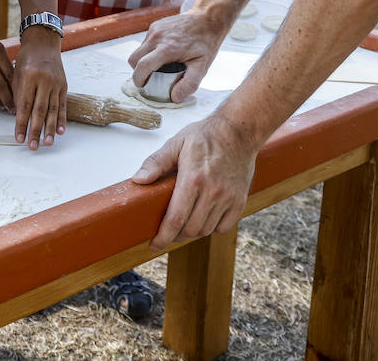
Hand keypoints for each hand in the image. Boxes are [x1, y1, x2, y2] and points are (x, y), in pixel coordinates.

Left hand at [11, 35, 66, 148]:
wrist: (43, 43)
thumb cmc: (26, 59)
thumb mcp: (16, 74)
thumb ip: (17, 95)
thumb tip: (18, 117)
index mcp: (29, 77)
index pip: (24, 105)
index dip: (21, 124)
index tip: (18, 138)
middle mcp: (44, 81)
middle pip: (39, 111)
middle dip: (35, 130)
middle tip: (32, 146)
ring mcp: (56, 83)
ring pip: (52, 110)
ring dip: (50, 129)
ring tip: (48, 143)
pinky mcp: (64, 86)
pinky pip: (62, 105)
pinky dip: (62, 119)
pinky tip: (61, 131)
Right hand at [127, 6, 225, 102]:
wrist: (207, 18)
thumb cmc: (205, 42)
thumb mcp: (202, 66)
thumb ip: (189, 84)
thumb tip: (175, 97)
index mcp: (167, 48)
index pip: (142, 65)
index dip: (138, 79)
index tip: (142, 85)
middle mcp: (157, 37)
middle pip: (134, 59)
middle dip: (138, 71)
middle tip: (149, 77)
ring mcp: (154, 29)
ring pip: (139, 50)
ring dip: (144, 60)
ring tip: (159, 64)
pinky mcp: (155, 25)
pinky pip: (145, 42)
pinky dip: (150, 50)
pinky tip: (164, 51)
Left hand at [131, 112, 257, 249]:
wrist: (239, 131)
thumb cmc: (205, 136)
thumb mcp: (176, 143)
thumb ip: (156, 162)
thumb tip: (138, 180)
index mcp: (193, 179)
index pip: (175, 219)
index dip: (163, 237)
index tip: (154, 245)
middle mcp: (212, 192)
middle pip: (190, 229)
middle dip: (175, 235)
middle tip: (167, 231)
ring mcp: (228, 198)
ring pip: (206, 230)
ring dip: (192, 231)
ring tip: (183, 223)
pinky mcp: (240, 201)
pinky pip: (223, 227)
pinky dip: (211, 228)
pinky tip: (203, 218)